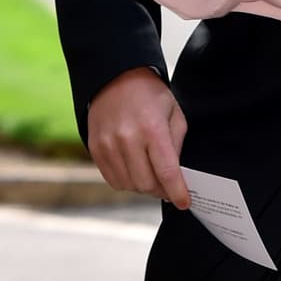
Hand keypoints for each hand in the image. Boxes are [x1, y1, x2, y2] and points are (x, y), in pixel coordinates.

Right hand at [86, 68, 189, 208]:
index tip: (185, 203)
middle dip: (161, 191)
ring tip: (152, 178)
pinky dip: (127, 182)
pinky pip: (112, 180)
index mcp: (152, 128)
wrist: (114, 77)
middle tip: (169, 187)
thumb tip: (177, 176)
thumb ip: (177, 145)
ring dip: (144, 188)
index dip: (177, 192)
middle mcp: (127, 138)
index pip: (166, 172)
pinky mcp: (95, 149)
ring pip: (129, 186)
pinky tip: (135, 172)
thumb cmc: (150, 95)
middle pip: (146, 184)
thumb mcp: (174, 113)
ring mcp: (108, 145)